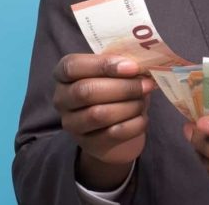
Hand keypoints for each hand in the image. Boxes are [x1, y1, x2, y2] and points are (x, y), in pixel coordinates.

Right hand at [52, 54, 154, 189]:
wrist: (116, 128)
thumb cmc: (114, 89)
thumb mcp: (115, 72)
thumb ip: (123, 65)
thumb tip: (142, 64)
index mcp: (64, 74)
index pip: (73, 65)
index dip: (103, 64)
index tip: (132, 67)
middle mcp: (61, 99)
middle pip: (86, 91)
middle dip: (122, 87)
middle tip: (146, 85)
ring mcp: (72, 124)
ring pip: (99, 114)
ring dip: (129, 105)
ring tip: (144, 100)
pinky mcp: (88, 144)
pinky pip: (113, 133)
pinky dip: (134, 123)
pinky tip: (142, 117)